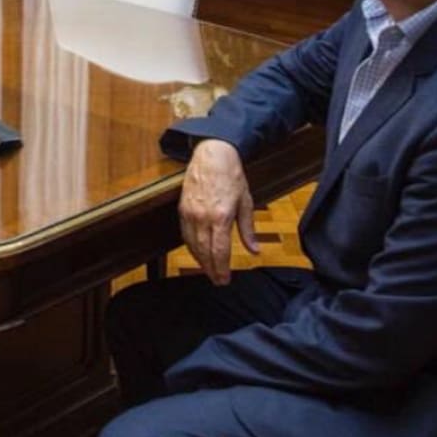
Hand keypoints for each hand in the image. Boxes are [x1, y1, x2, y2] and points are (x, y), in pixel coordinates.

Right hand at [178, 139, 257, 284]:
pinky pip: (185, 234)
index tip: (224, 280)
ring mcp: (190, 213)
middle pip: (204, 252)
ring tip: (208, 270)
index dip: (221, 268)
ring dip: (200, 260)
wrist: (212, 155)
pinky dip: (191, 246)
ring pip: (192, 245)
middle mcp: (203, 217)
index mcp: (221, 216)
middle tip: (217, 281)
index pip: (219, 251)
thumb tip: (254, 250)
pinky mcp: (182, 208)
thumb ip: (248, 229)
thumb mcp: (246, 202)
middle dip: (210, 269)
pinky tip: (197, 252)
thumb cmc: (231, 176)